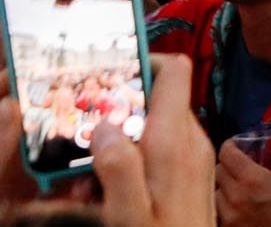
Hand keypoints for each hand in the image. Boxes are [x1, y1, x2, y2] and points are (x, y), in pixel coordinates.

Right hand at [93, 55, 217, 226]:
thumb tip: (103, 126)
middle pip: (155, 98)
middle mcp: (190, 140)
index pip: (173, 69)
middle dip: (116, 107)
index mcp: (175, 140)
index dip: (141, 60)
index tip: (105, 74)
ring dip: (118, 139)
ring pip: (151, 127)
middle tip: (78, 127)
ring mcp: (192, 158)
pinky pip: (158, 153)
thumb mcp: (129, 214)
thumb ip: (118, 168)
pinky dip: (131, 160)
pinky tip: (103, 189)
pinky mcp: (190, 177)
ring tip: (81, 169)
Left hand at [216, 125, 270, 226]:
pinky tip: (236, 204)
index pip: (226, 154)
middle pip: (217, 172)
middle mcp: (236, 196)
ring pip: (214, 193)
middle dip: (226, 166)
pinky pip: (218, 212)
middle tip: (237, 166)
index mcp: (252, 178)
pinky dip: (223, 206)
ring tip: (235, 187)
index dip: (229, 147)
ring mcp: (230, 215)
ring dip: (223, 188)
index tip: (235, 146)